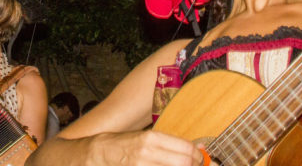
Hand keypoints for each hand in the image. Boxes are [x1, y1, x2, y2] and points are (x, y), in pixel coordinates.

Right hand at [88, 130, 210, 165]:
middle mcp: (148, 152)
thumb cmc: (125, 145)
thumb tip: (199, 148)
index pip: (186, 148)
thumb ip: (172, 144)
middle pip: (184, 163)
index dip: (199, 156)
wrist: (100, 154)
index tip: (201, 159)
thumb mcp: (148, 138)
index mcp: (152, 138)